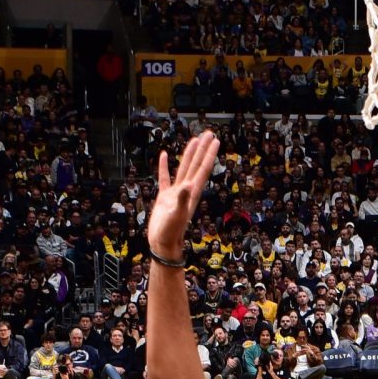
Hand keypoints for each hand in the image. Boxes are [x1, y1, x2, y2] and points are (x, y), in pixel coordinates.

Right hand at [147, 130, 220, 258]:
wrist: (162, 244)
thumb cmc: (171, 232)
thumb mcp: (177, 215)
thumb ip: (182, 199)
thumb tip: (189, 185)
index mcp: (192, 193)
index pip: (203, 169)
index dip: (208, 154)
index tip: (215, 140)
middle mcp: (186, 191)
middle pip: (196, 165)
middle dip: (202, 149)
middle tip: (209, 133)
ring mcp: (175, 193)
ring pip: (183, 168)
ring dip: (189, 155)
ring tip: (194, 140)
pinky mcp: (164, 197)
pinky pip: (165, 178)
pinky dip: (164, 166)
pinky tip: (164, 155)